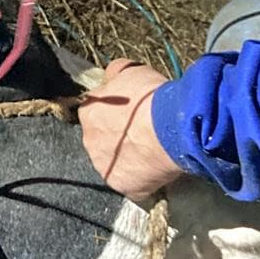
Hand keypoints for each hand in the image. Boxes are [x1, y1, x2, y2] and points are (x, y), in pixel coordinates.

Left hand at [79, 59, 180, 201]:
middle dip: (118, 137)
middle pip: (101, 139)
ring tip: (151, 152)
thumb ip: (116, 73)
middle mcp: (89, 142)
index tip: (131, 114)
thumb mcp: (132, 72)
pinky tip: (156, 169)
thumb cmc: (150, 98)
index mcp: (88, 113)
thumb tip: (110, 75)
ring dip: (128, 158)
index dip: (114, 113)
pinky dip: (142, 178)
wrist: (171, 129)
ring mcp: (104, 167)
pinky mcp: (123, 186)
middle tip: (142, 133)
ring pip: (114, 162)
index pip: (95, 113)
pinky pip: (131, 182)